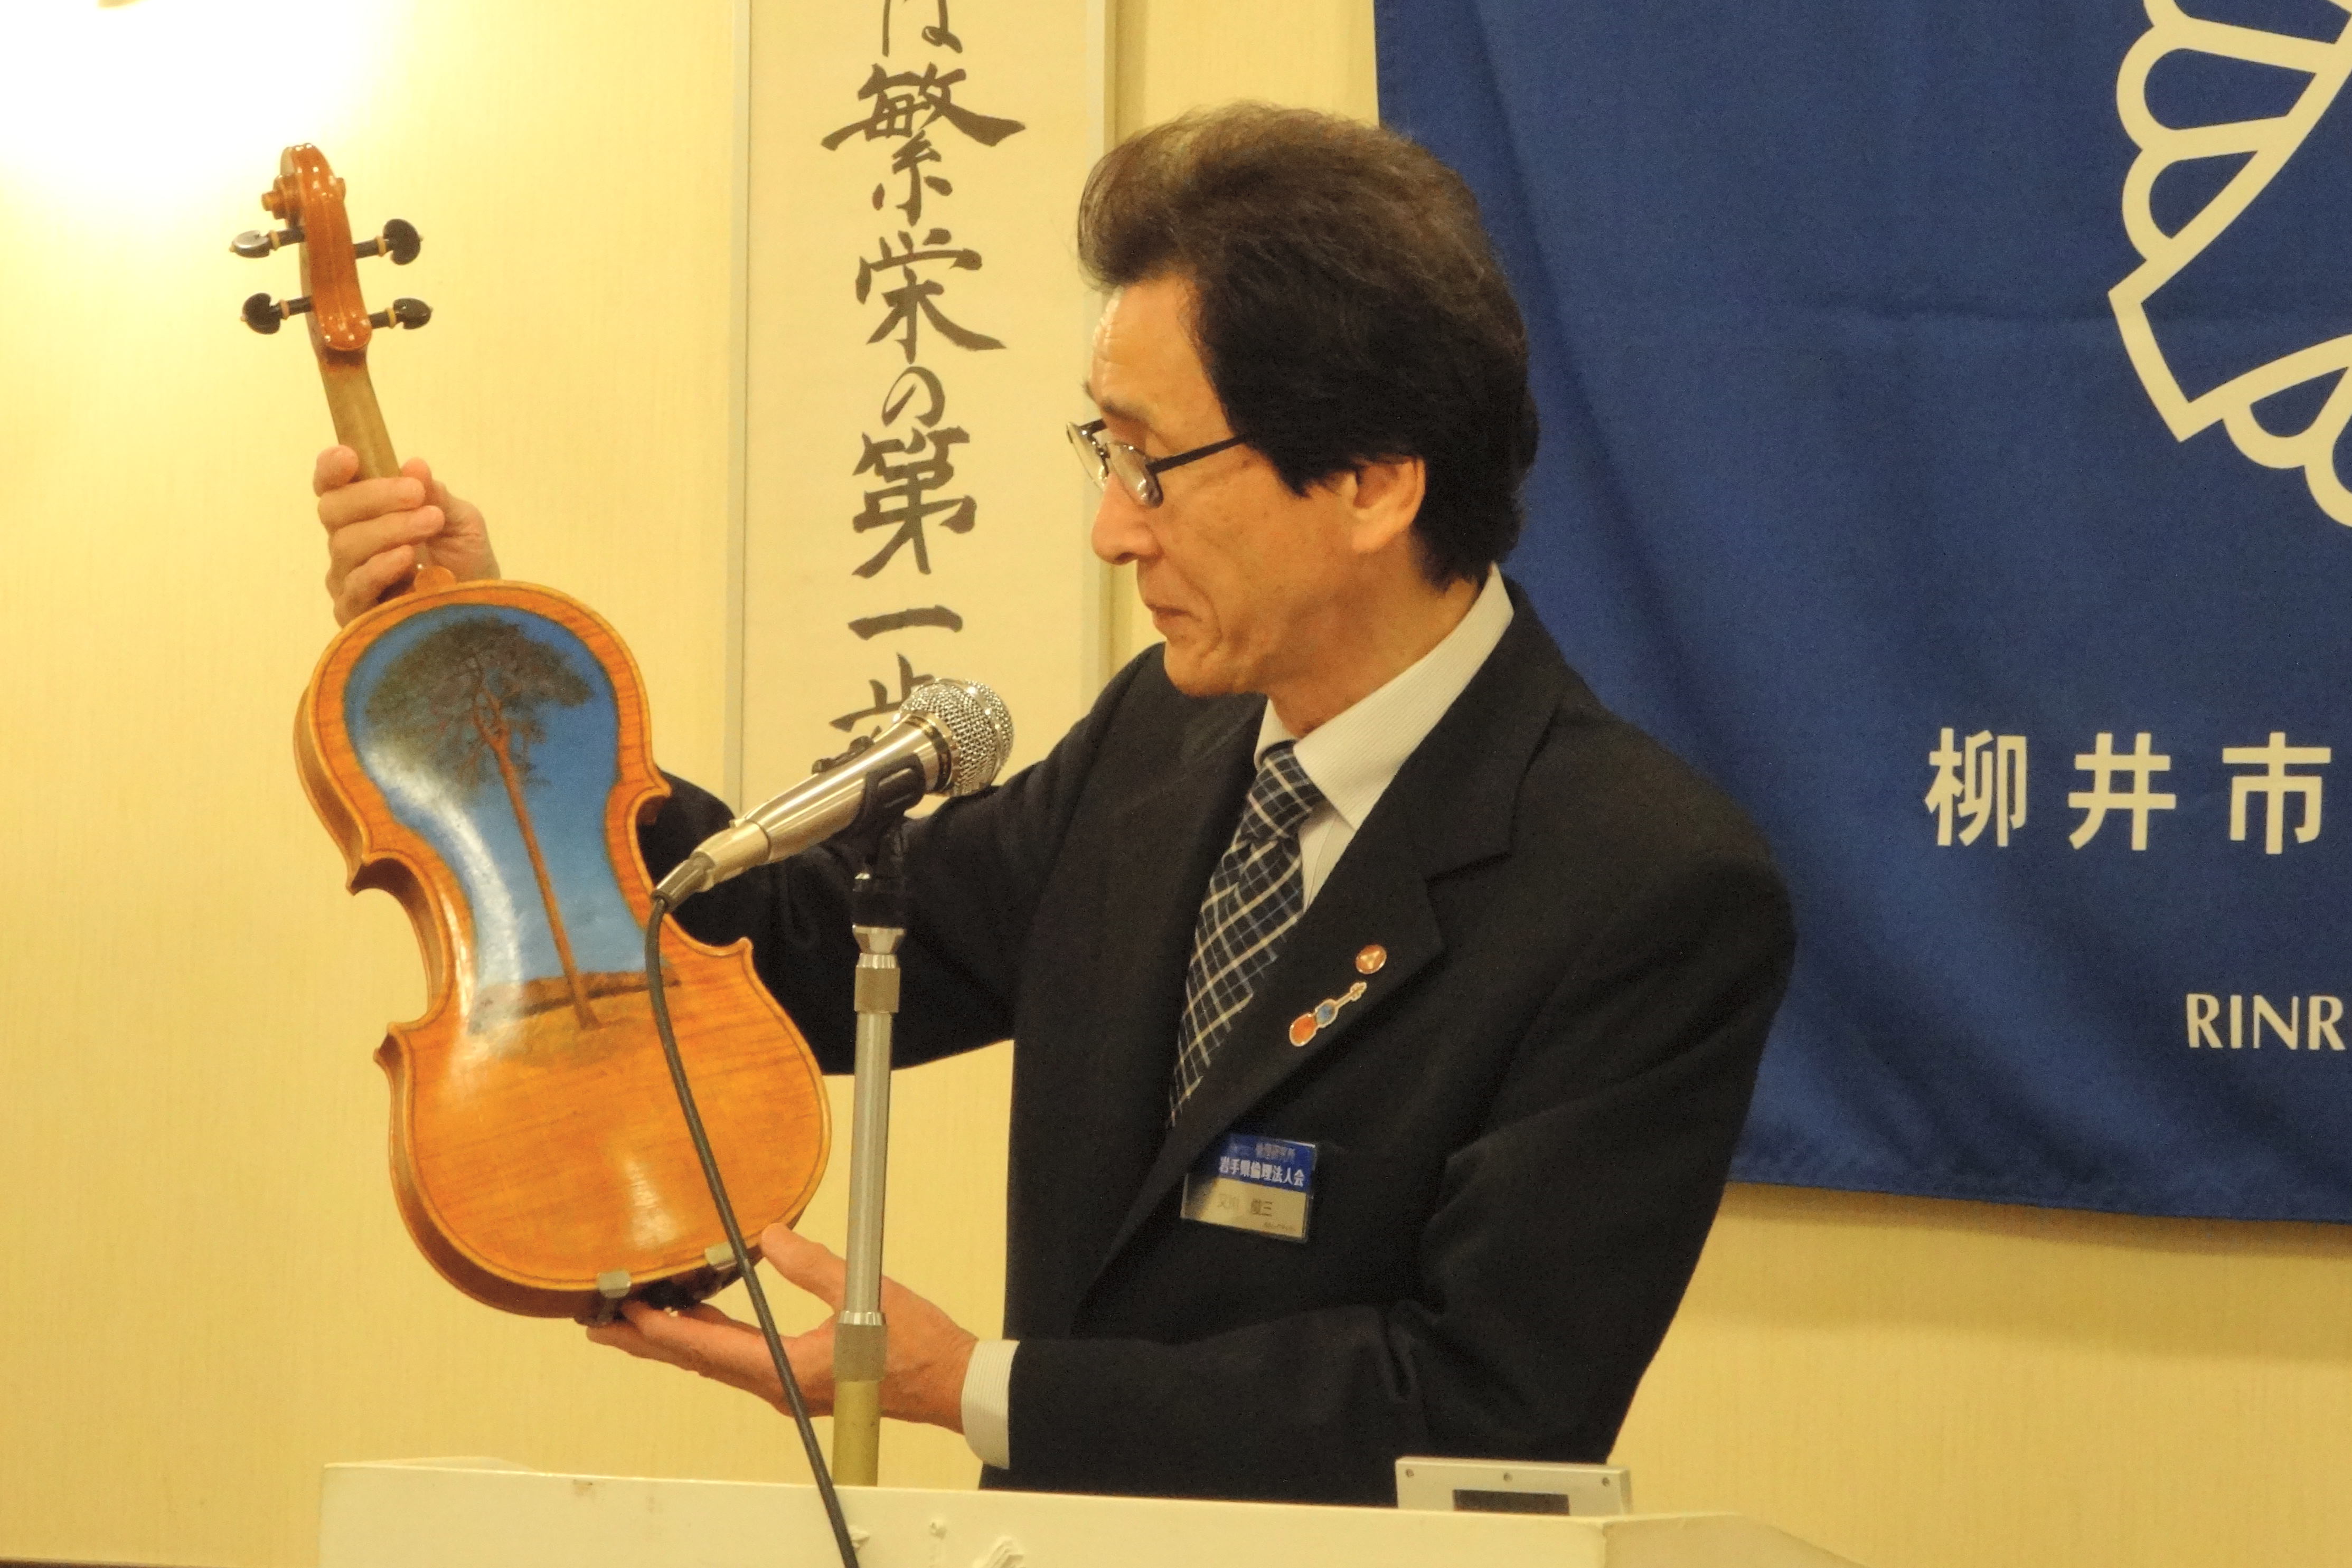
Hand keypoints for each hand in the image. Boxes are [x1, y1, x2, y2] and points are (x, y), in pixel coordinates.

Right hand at [313, 446, 500, 624]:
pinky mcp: (355, 614)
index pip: (331, 487)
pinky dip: (380, 568)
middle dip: (374, 496)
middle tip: (416, 494)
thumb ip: (437, 495)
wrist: (479, 610)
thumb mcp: (461, 523)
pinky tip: (406, 557)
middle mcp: (348, 544)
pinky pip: (356, 587)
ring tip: (430, 523)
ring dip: (389, 529)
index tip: (350, 457)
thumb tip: (415, 466)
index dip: (331, 470)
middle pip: (332, 510)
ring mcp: (347, 579)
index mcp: (364, 514)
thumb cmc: (465, 563)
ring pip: (345, 545)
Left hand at [584, 1222, 978, 1431]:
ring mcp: (787, 1385)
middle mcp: (777, 1384)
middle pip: (697, 1360)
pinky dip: (710, 1340)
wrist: (948, 1382)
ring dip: (674, 1341)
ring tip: (635, 1320)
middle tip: (599, 1324)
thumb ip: (813, 1265)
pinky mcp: (799, 1378)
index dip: (659, 1329)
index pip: (706, 1348)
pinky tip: (701, 1319)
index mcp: (787, 1369)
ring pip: (715, 1362)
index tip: (621, 1313)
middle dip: (647, 1341)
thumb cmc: (913, 1346)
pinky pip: (739, 1359)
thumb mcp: (863, 1296)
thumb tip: (769, 1236)